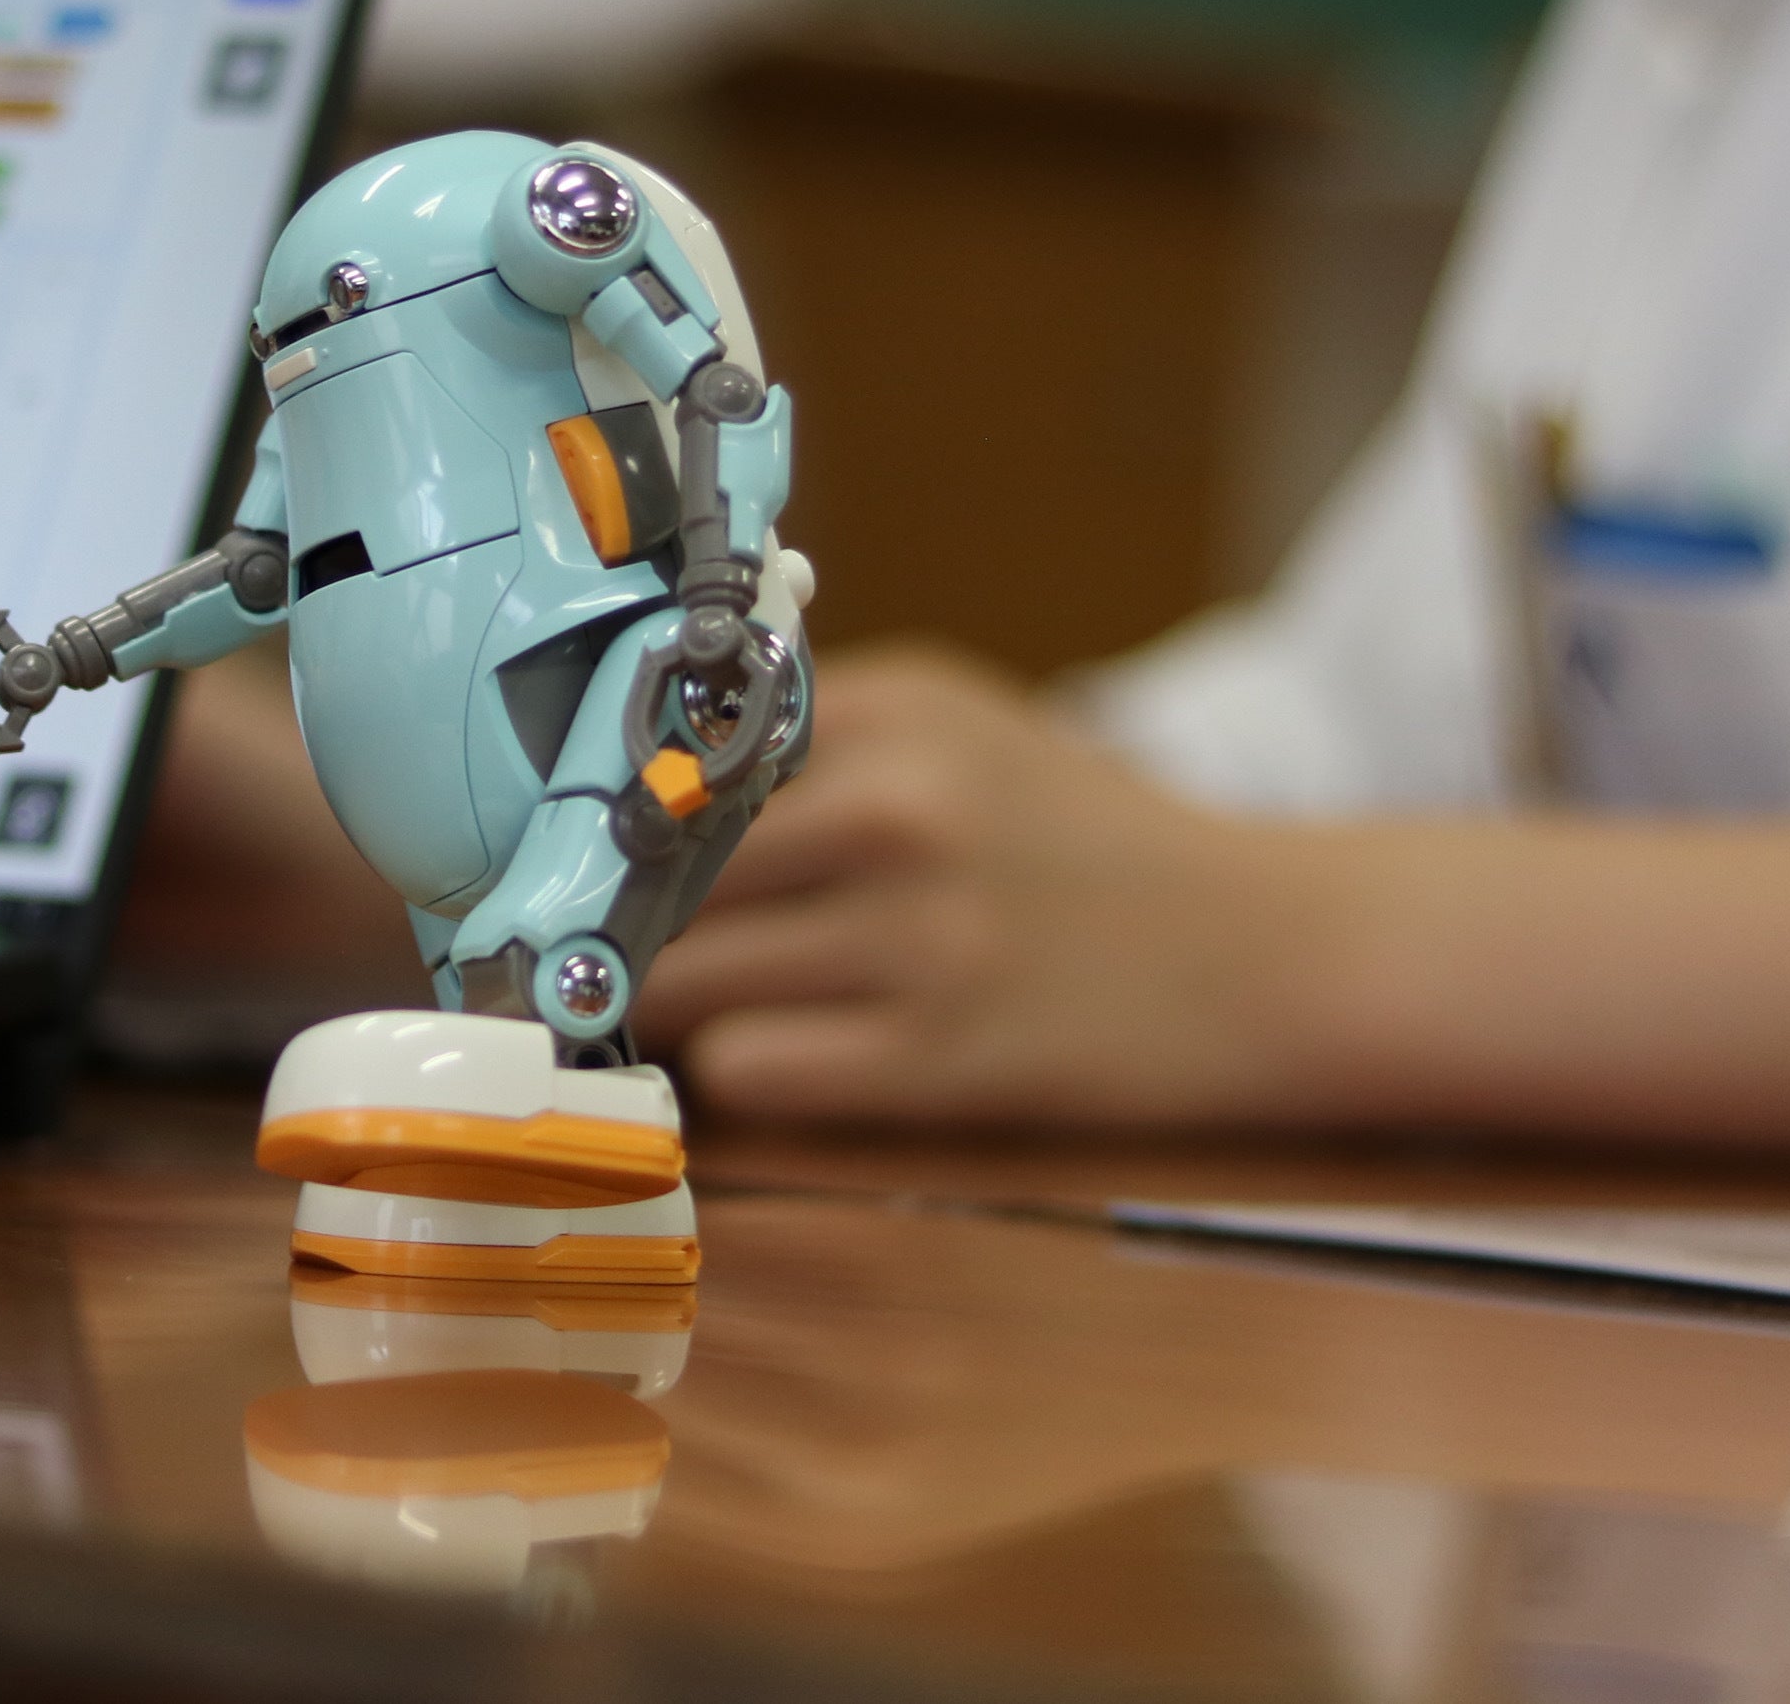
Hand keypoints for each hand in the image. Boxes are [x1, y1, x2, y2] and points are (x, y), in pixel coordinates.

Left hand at [638, 640, 1789, 1154]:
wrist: (1273, 957)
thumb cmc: (1092, 845)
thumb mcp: (960, 728)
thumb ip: (808, 729)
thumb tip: (616, 770)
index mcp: (885, 712)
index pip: (651, 751)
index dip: (569, 817)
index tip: (516, 856)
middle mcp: (893, 811)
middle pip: (643, 876)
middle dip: (589, 927)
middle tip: (550, 958)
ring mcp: (915, 939)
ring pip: (681, 983)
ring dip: (659, 1011)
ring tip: (662, 1016)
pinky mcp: (937, 1059)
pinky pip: (752, 1072)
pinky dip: (739, 1077)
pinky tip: (776, 1060)